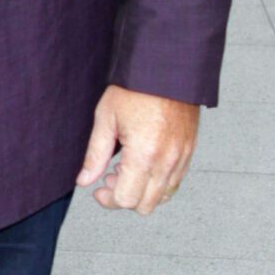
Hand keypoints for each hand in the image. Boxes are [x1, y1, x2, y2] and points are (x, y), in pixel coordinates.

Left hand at [76, 86, 198, 215]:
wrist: (167, 69)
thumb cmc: (137, 88)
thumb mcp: (106, 119)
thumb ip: (95, 155)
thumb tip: (85, 179)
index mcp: (144, 154)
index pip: (127, 199)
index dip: (108, 200)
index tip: (98, 189)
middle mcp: (167, 160)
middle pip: (146, 205)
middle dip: (124, 198)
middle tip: (111, 178)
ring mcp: (182, 157)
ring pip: (163, 197)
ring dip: (143, 191)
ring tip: (128, 169)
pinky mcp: (190, 151)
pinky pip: (175, 182)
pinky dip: (158, 182)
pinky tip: (144, 164)